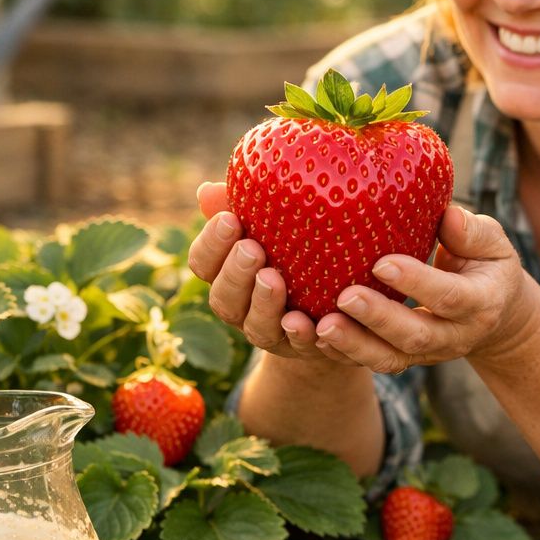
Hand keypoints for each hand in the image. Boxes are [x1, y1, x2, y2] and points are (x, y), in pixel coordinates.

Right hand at [185, 182, 356, 366]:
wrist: (336, 302)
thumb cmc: (295, 250)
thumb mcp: (274, 227)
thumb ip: (246, 208)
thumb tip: (207, 190)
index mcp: (227, 275)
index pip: (203, 263)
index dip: (211, 244)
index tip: (231, 219)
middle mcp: (241, 308)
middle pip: (223, 298)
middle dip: (235, 273)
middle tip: (251, 248)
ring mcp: (270, 332)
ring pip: (255, 327)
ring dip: (262, 303)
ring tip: (272, 279)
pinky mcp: (302, 348)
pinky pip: (297, 346)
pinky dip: (298, 335)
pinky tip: (304, 321)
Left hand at [313, 205, 531, 374]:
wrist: (495, 315)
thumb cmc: (486, 264)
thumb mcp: (493, 244)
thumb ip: (473, 232)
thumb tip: (448, 215)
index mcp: (480, 303)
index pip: (449, 297)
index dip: (416, 282)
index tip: (381, 263)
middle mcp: (455, 336)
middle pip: (416, 336)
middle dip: (378, 319)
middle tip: (345, 297)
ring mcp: (429, 353)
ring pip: (391, 359)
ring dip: (354, 345)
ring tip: (322, 326)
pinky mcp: (406, 359)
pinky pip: (375, 363)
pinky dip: (345, 354)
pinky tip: (316, 338)